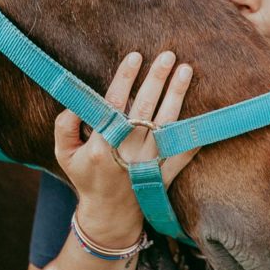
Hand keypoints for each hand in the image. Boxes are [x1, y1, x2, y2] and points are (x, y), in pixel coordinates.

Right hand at [53, 51, 196, 245]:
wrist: (109, 214)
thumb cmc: (86, 178)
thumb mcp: (64, 155)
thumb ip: (64, 127)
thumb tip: (75, 104)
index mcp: (102, 146)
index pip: (114, 104)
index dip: (124, 78)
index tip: (135, 56)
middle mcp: (128, 152)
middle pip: (145, 108)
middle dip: (157, 79)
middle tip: (168, 55)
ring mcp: (149, 162)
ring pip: (167, 122)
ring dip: (177, 95)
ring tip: (186, 69)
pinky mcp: (165, 171)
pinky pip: (183, 151)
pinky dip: (194, 135)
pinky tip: (205, 112)